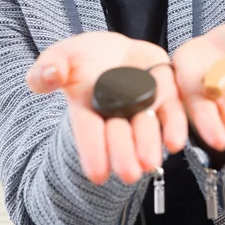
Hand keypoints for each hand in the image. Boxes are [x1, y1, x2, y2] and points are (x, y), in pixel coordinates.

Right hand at [26, 32, 186, 184]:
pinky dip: (175, 126)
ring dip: (149, 144)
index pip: (89, 133)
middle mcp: (117, 114)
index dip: (93, 152)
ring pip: (147, 127)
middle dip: (124, 154)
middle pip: (120, 135)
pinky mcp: (165, 93)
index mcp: (88, 110)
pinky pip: (173, 111)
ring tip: (150, 161)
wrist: (112, 50)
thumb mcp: (60, 57)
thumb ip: (49, 67)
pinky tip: (175, 141)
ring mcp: (142, 104)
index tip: (98, 175)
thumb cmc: (81, 59)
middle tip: (130, 173)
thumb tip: (50, 75)